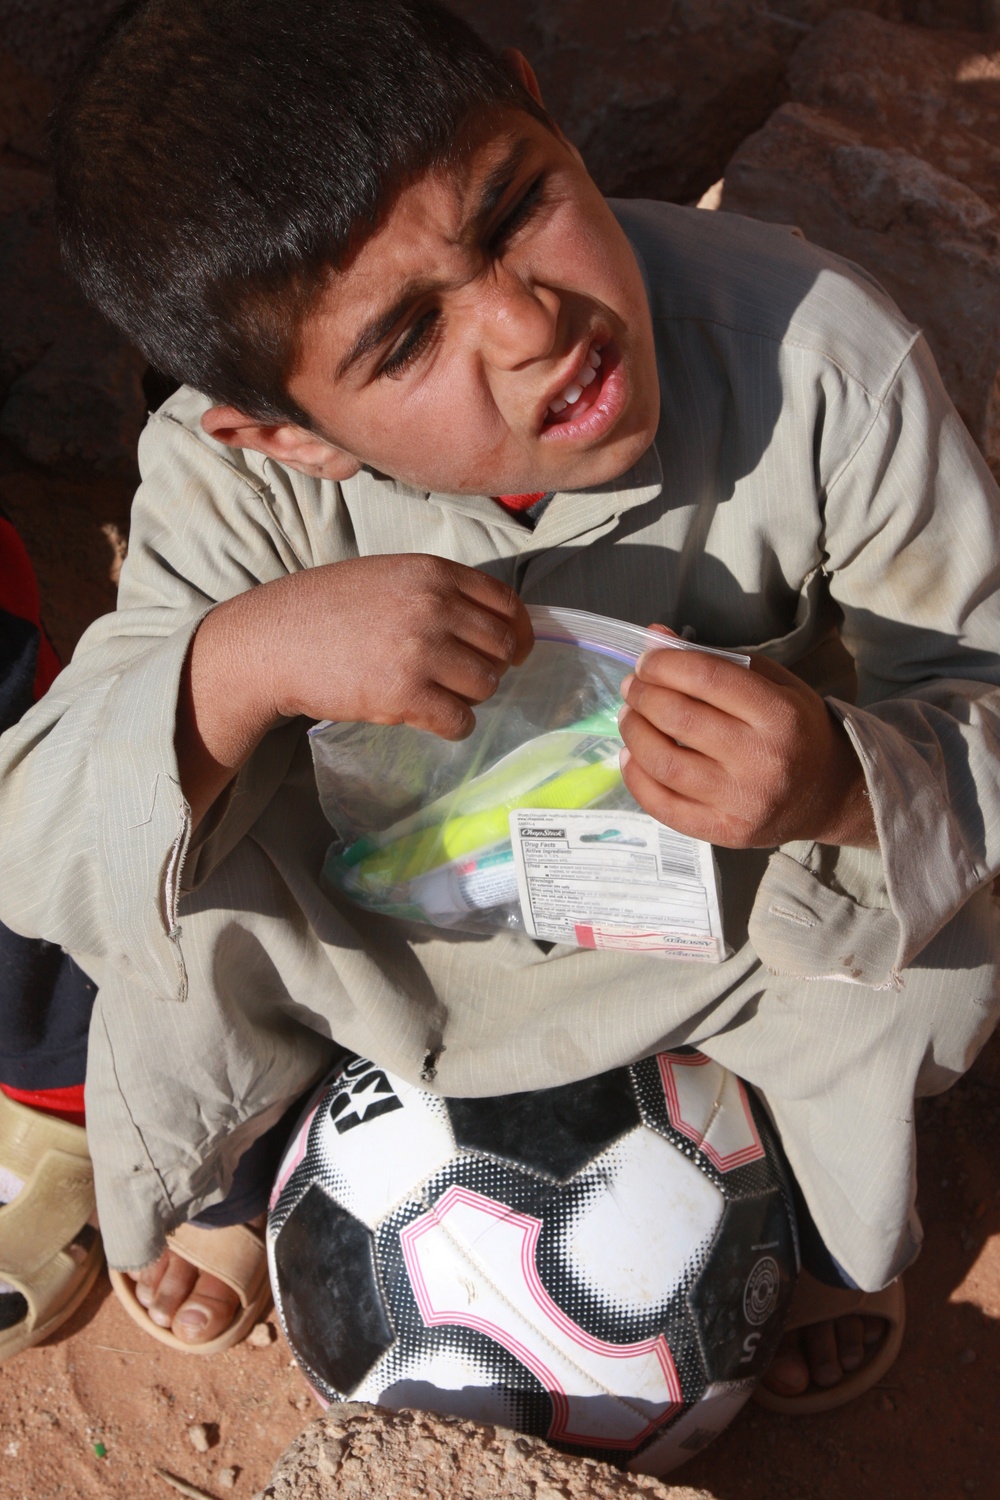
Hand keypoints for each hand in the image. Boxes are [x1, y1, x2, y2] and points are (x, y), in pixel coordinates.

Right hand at [178, 555, 531, 825]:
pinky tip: (432, 718)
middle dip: (491, 667)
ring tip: (440, 695)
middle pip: (502, 646)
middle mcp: (434, 606)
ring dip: (470, 697)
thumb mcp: (386, 576)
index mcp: (433, 572)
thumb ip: (435, 590)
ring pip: (486, 685)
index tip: (513, 651)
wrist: (271, 643)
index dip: (516, 631)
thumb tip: (487, 621)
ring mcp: (421, 651)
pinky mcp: (405, 695)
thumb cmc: (324, 609)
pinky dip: (454, 726)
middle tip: (465, 678)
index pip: (505, 602)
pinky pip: (460, 720)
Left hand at [618, 635, 875, 849]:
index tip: (647, 660)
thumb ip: (717, 659)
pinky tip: (631, 756)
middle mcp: (763, 758)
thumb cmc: (796, 730)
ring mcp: (743, 800)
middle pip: (680, 719)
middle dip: (643, 695)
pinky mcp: (726, 832)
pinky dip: (636, 778)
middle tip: (633, 687)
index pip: (707, 677)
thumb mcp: (773, 684)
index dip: (665, 664)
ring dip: (634, 733)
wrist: (829, 793)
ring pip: (664, 762)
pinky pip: (664, 806)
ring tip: (629, 716)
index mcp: (780, 713)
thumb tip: (654, 637)